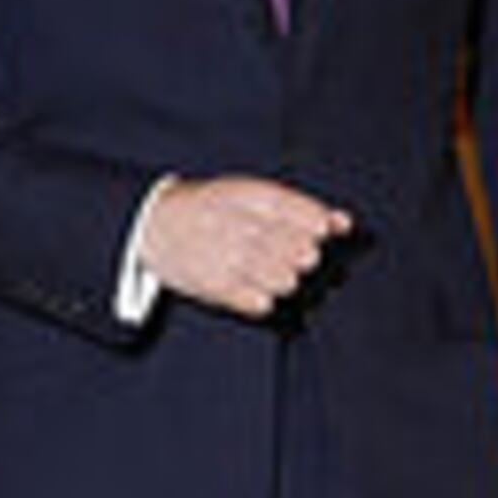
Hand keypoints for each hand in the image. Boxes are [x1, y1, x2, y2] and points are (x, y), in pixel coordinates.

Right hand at [135, 177, 353, 318]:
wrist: (153, 224)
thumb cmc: (210, 209)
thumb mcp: (248, 194)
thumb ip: (297, 207)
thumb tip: (344, 223)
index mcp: (247, 196)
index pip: (301, 213)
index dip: (318, 226)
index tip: (321, 232)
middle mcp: (238, 226)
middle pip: (299, 252)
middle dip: (305, 257)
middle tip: (293, 256)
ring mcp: (226, 258)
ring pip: (285, 281)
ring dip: (286, 280)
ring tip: (270, 272)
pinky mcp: (215, 287)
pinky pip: (260, 303)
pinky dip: (264, 300)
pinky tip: (254, 288)